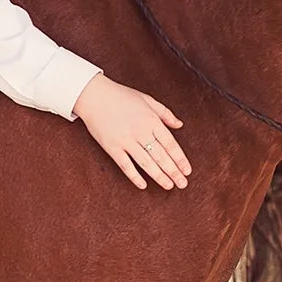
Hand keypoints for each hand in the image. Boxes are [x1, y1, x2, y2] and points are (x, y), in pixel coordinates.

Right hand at [74, 75, 190, 190]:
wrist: (94, 95)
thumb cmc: (121, 96)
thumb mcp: (147, 100)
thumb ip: (165, 113)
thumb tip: (179, 124)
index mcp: (151, 120)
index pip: (170, 144)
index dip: (180, 159)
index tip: (187, 170)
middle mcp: (141, 131)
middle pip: (161, 156)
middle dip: (173, 172)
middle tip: (182, 183)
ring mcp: (126, 140)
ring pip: (146, 163)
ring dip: (159, 176)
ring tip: (169, 186)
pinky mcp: (112, 147)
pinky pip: (125, 165)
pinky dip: (134, 176)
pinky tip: (143, 185)